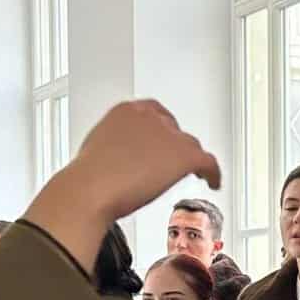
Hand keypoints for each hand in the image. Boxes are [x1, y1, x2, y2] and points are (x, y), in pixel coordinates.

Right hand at [26, 101, 220, 270]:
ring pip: (189, 145)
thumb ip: (113, 147)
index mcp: (127, 110)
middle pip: (174, 129)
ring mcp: (169, 134)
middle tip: (171, 164)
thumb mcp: (95, 149)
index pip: (154, 114)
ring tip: (190, 174)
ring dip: (188, 160)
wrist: (90, 189)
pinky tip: (213, 182)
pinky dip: (213, 173)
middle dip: (173, 146)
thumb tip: (118, 162)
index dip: (162, 131)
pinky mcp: (183, 154)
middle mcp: (150, 116)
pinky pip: (208, 162)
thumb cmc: (86, 178)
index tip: (161, 144)